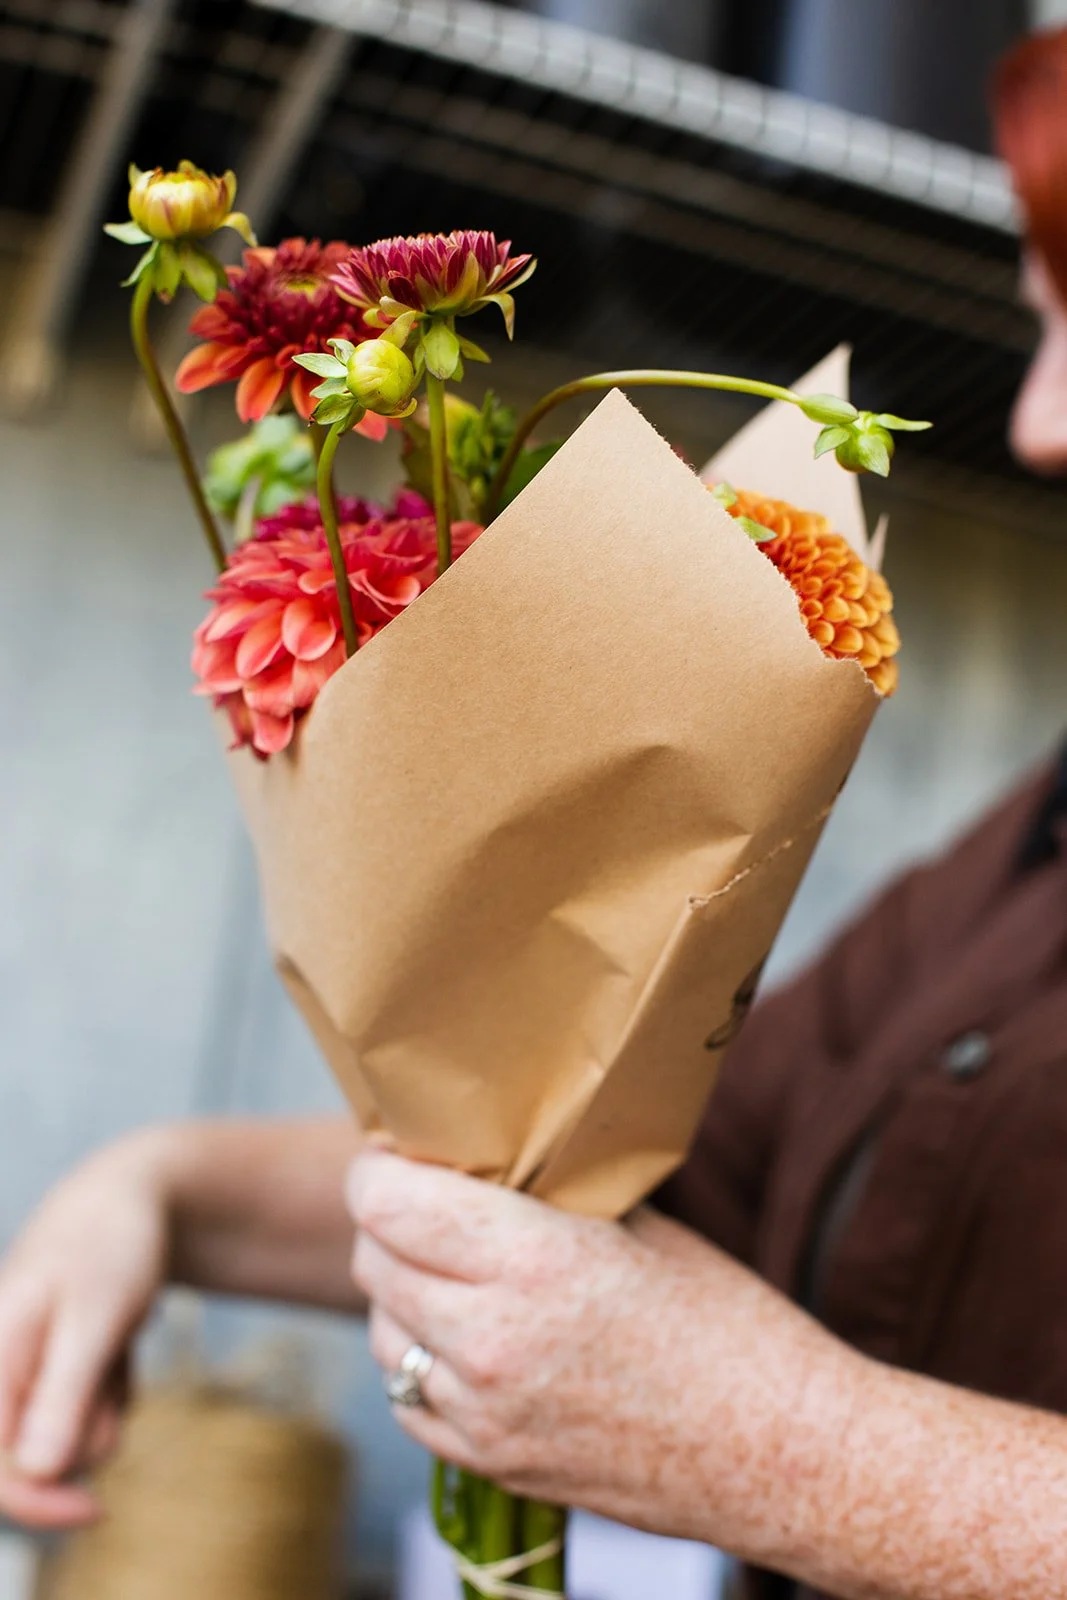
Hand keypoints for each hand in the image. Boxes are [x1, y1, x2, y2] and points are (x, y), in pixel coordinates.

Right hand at [0, 1132, 173, 1527]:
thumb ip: (63, 1392)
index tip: (93, 1511)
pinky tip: (116, 1341)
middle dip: (86, 1434)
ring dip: (103, 1407)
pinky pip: (85, 1416)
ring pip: (67, 1442)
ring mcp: (20, 1373)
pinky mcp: (48, 1374)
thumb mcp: (94, 1318)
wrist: (131, 1193)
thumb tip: (34, 1472)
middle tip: (111, 1370)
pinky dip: (110, 1389)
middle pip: (34, 1464)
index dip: (36, 1503)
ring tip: (113, 1341)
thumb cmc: (110, 1245)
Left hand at [347, 1151, 856, 1555]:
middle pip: (375, 1260)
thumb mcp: (641, 1226)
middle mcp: (492, 1341)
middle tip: (429, 1201)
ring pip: (381, 1334)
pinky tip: (465, 1338)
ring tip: (449, 1270)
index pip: (387, 1203)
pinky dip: (421, 1362)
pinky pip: (409, 1401)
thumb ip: (550, 1193)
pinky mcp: (492, 1465)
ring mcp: (485, 1414)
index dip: (380, 1169)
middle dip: (391, 1221)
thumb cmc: (728, 1326)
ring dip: (401, 1293)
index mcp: (534, 1263)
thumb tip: (485, 1158)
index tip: (398, 1154)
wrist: (782, 1454)